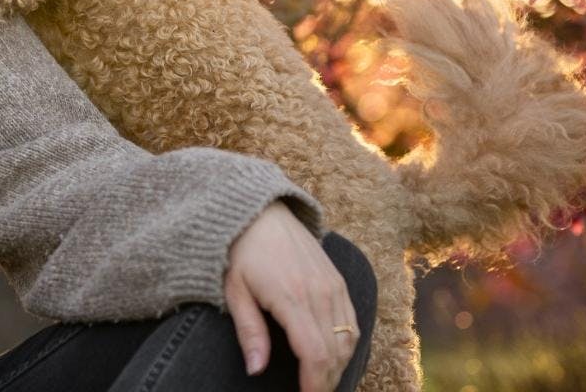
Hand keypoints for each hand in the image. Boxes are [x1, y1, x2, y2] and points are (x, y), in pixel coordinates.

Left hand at [223, 201, 357, 391]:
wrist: (258, 211)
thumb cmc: (238, 251)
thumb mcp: (233, 291)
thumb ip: (249, 332)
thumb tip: (256, 370)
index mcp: (291, 297)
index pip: (315, 353)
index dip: (314, 383)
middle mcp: (319, 292)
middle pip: (336, 351)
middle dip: (327, 380)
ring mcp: (332, 284)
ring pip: (349, 338)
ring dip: (340, 365)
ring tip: (323, 381)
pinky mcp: (337, 279)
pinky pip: (352, 320)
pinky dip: (347, 344)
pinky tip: (334, 357)